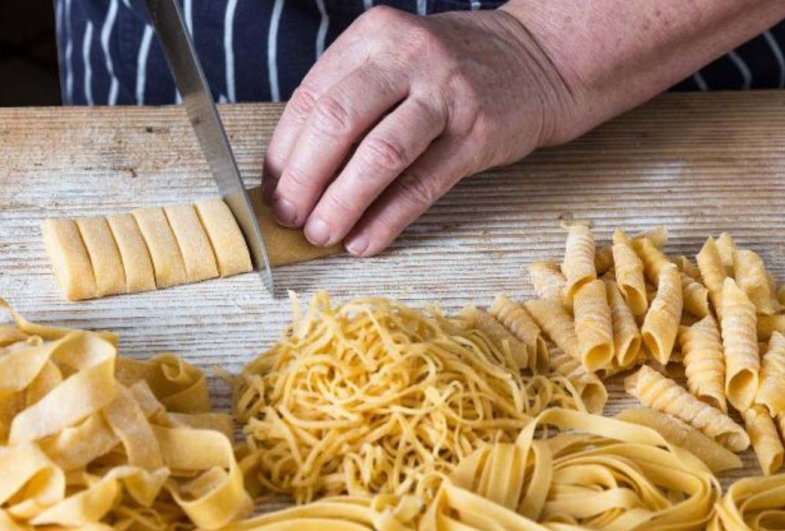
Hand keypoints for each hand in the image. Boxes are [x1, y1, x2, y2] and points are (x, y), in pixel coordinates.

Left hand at [263, 5, 575, 255]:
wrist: (534, 61)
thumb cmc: (448, 72)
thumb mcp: (393, 64)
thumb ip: (347, 105)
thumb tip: (293, 175)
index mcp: (374, 37)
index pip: (310, 98)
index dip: (283, 153)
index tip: (273, 193)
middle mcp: (407, 57)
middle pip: (337, 122)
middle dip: (304, 180)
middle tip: (290, 219)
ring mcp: (446, 95)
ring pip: (380, 155)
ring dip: (342, 203)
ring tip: (322, 235)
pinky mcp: (477, 135)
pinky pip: (422, 185)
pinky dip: (387, 219)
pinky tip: (365, 241)